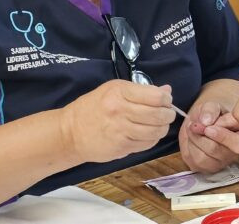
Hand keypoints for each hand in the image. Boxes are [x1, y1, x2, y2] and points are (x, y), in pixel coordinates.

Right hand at [60, 80, 175, 163]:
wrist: (70, 133)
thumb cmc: (93, 107)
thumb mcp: (114, 90)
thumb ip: (141, 90)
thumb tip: (166, 90)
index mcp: (119, 93)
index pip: (155, 96)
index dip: (166, 99)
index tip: (166, 100)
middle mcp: (120, 111)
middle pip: (158, 115)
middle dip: (168, 114)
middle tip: (168, 114)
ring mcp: (120, 131)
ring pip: (155, 131)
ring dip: (163, 128)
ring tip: (160, 125)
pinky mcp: (121, 147)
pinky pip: (146, 144)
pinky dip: (152, 139)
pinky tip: (148, 134)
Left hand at [179, 100, 238, 172]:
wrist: (200, 123)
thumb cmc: (211, 115)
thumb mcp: (212, 106)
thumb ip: (210, 109)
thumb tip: (205, 122)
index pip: (237, 143)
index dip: (221, 135)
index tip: (208, 127)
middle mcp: (234, 153)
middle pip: (217, 150)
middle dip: (201, 137)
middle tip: (194, 125)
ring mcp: (220, 162)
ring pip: (203, 157)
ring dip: (194, 140)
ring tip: (192, 129)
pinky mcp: (206, 168)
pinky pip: (194, 161)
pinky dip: (189, 147)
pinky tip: (191, 139)